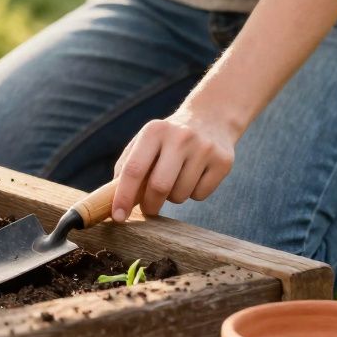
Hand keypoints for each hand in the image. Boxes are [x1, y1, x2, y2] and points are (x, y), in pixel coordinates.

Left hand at [110, 107, 239, 221]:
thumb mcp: (146, 141)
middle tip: (149, 208)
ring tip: (177, 179)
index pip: (134, 169)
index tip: (118, 217)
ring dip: (173, 197)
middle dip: (150, 205)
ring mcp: (204, 148)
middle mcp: (180, 137)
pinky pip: (200, 195)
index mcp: (154, 131)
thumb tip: (113, 198)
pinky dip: (193, 194)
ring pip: (181, 195)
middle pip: (159, 186)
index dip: (123, 196)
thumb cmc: (167, 139)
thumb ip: (127, 166)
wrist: (211, 119)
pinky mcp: (223, 161)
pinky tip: (195, 176)